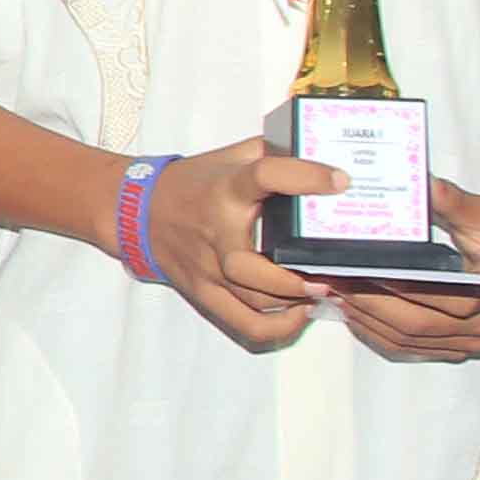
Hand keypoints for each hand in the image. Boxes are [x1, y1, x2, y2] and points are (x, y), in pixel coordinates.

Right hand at [139, 139, 336, 348]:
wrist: (138, 212)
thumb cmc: (194, 183)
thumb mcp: (231, 156)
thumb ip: (272, 152)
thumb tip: (323, 153)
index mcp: (226, 189)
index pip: (265, 176)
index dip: (305, 177)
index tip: (341, 180)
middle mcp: (216, 232)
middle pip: (251, 268)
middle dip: (295, 279)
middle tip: (331, 274)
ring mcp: (208, 269)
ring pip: (253, 300)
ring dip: (294, 302)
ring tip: (324, 291)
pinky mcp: (205, 293)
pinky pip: (244, 323)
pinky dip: (278, 328)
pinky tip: (299, 315)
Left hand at [331, 179, 479, 362]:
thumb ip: (452, 201)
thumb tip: (425, 183)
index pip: (441, 298)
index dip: (397, 288)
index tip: (358, 272)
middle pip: (419, 325)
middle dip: (370, 304)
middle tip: (332, 283)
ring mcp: (473, 342)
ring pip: (411, 340)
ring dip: (369, 321)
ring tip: (334, 296)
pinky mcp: (457, 346)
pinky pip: (412, 347)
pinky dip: (379, 332)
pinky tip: (353, 314)